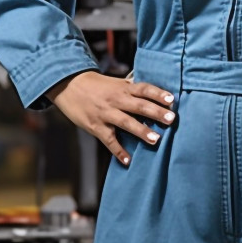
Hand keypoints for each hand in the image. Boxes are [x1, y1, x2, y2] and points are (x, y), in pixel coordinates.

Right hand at [46, 70, 175, 165]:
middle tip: (171, 119)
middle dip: (155, 113)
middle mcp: (116, 100)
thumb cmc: (97, 85)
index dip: (157, 93)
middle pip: (138, 105)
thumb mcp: (116, 82)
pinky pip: (108, 140)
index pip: (144, 89)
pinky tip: (128, 160)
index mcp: (123, 87)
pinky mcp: (95, 126)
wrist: (69, 86)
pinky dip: (118, 151)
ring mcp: (105, 113)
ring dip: (141, 131)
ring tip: (156, 140)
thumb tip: (154, 90)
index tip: (171, 100)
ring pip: (125, 122)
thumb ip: (133, 88)